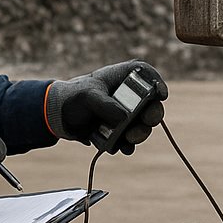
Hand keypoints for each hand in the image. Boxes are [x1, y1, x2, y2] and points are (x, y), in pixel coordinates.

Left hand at [48, 60, 167, 154]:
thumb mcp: (88, 97)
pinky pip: (130, 140)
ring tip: (129, 140)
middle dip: (152, 115)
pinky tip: (122, 148)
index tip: (161, 95)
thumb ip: (106, 106)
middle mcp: (129, 95)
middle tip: (148, 121)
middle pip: (151, 103)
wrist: (61, 117)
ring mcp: (127, 114)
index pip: (147, 74)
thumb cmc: (74, 97)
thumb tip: (124, 118)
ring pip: (143, 125)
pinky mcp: (121, 130)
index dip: (157, 83)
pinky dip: (127, 145)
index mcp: (123, 77)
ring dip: (139, 134)